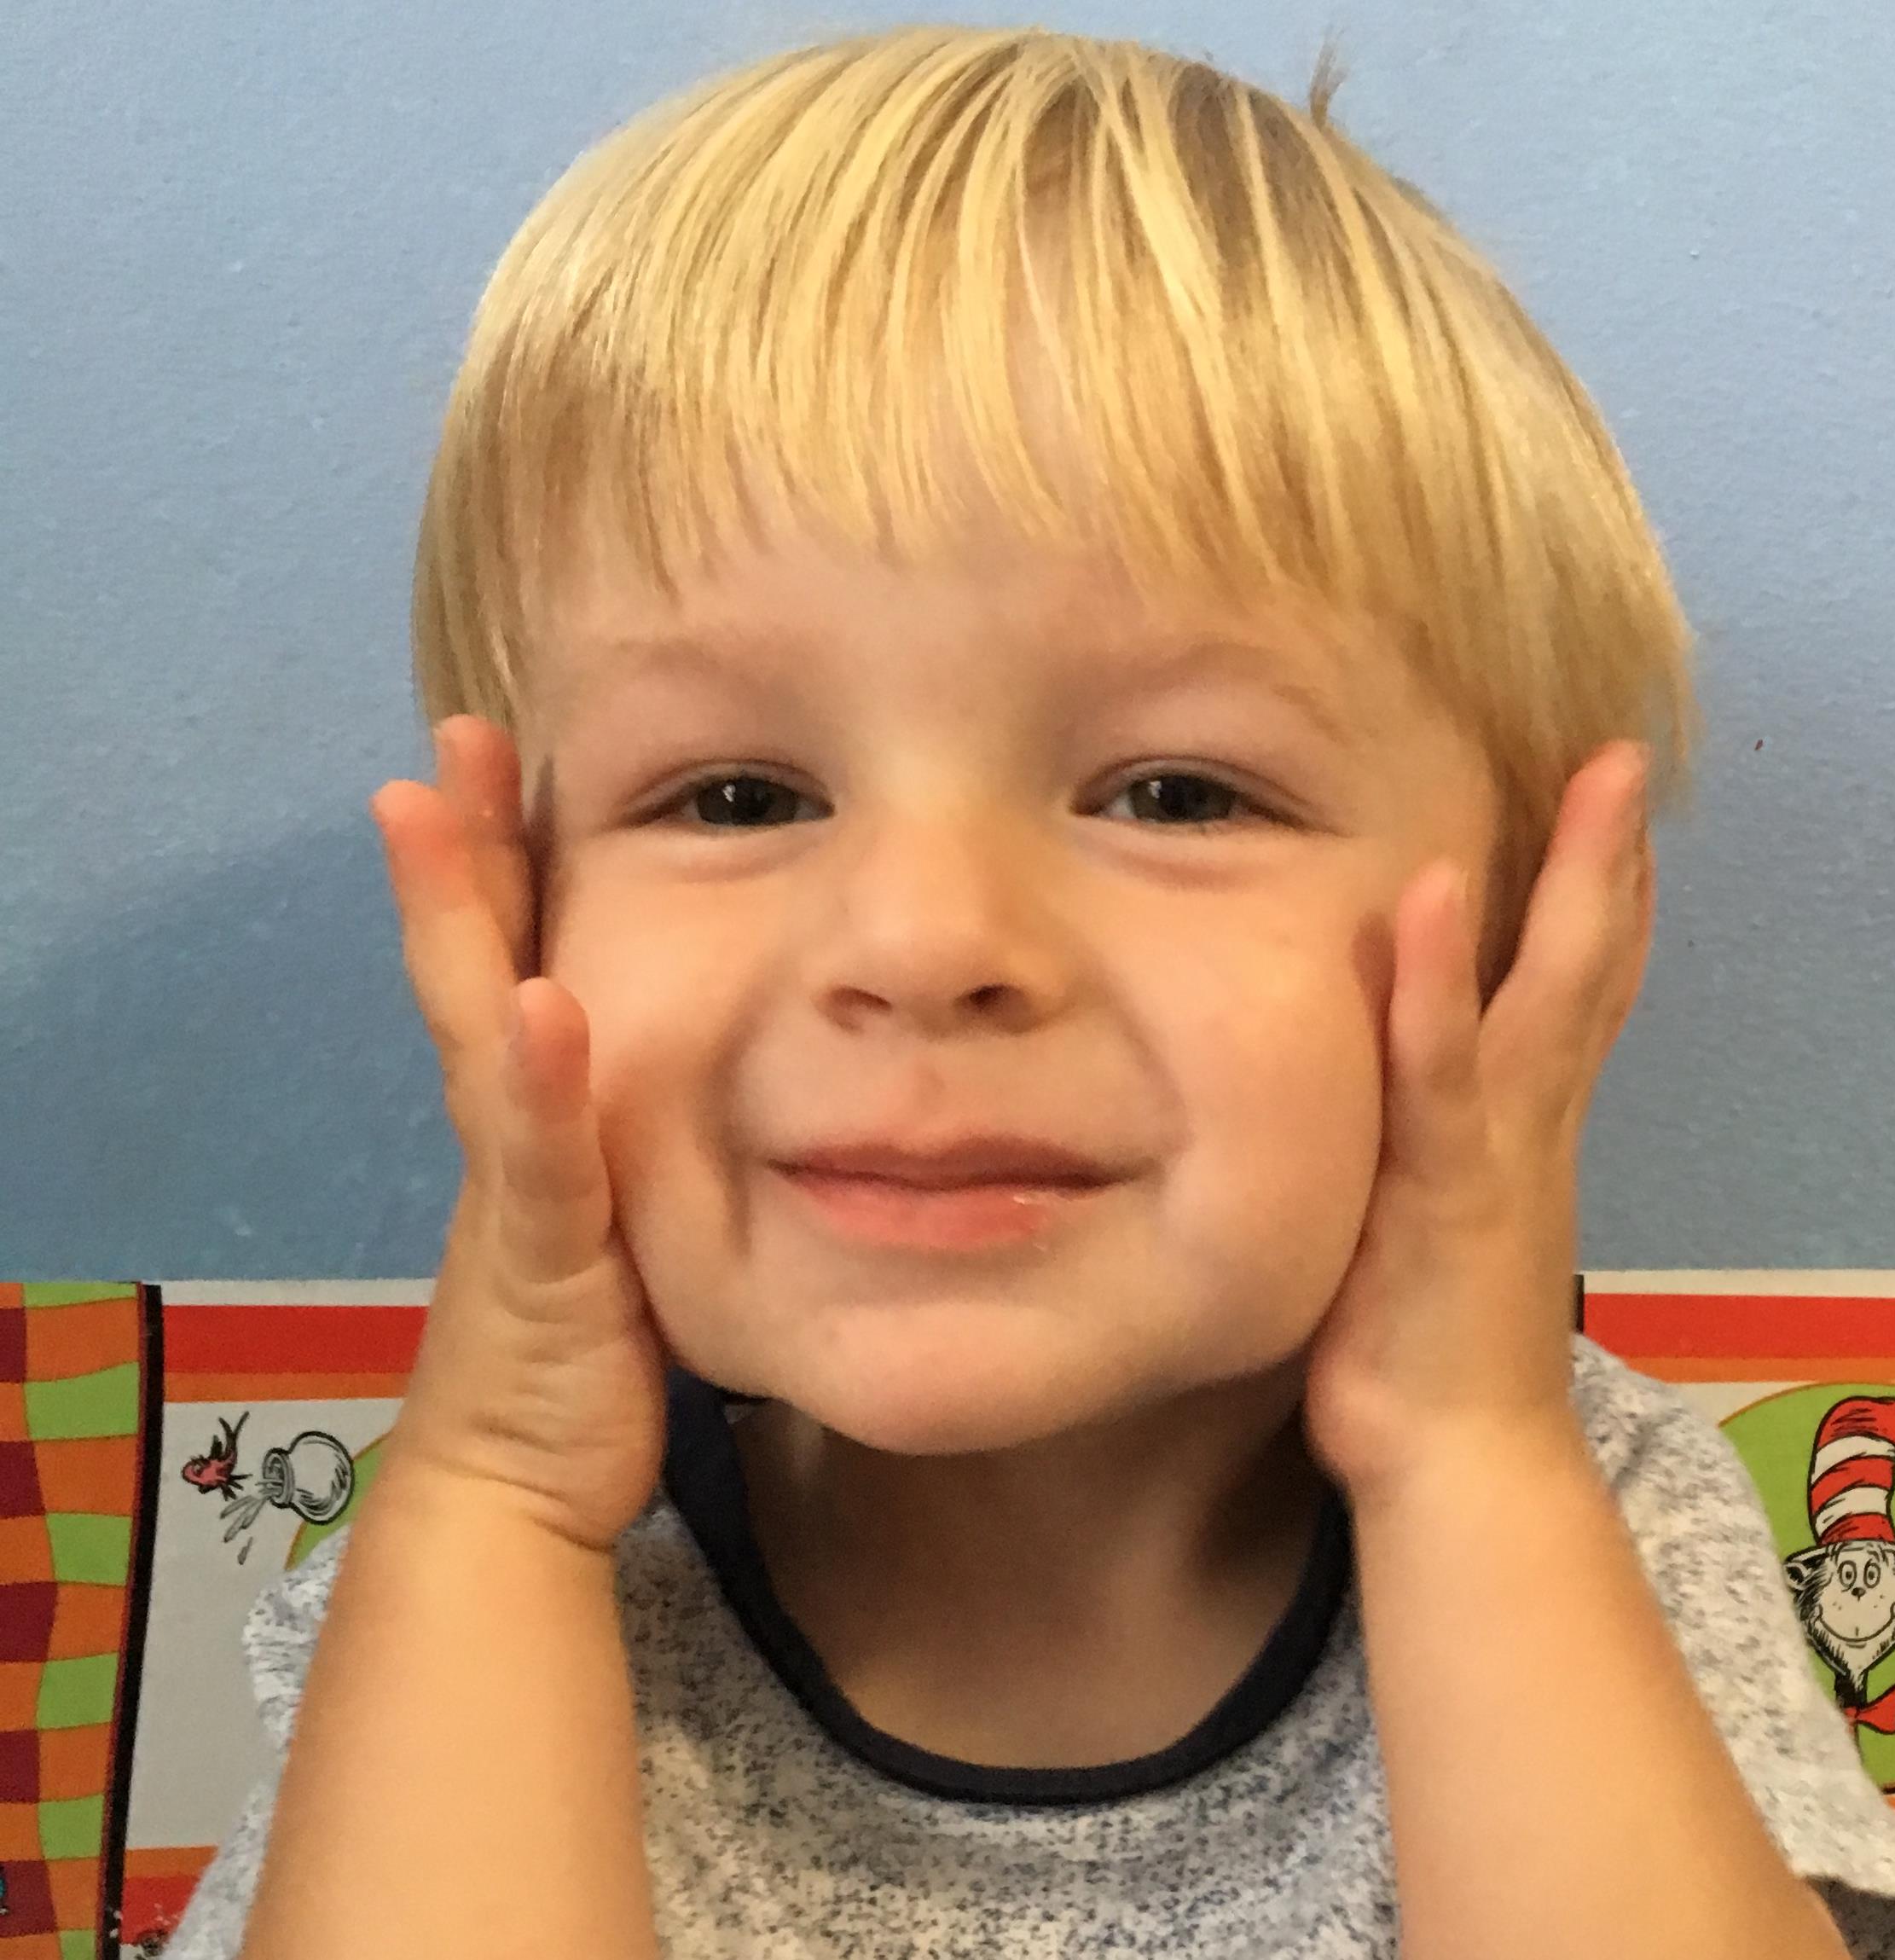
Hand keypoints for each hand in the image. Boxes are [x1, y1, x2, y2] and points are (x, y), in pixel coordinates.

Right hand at [370, 715, 665, 1550]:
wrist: (520, 1480)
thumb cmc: (582, 1347)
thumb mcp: (624, 1214)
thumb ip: (636, 1132)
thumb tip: (700, 1059)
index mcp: (530, 1114)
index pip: (507, 962)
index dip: (496, 859)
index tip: (499, 752)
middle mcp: (506, 1130)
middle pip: (470, 966)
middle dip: (459, 853)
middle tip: (454, 736)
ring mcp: (511, 1187)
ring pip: (477, 1031)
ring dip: (460, 921)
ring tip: (436, 808)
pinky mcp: (539, 1259)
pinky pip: (538, 1161)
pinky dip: (537, 1084)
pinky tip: (540, 1007)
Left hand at [1302, 742, 1653, 1504]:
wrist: (1458, 1469)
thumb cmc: (1424, 1353)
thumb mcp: (1424, 1226)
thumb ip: (1422, 1151)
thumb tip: (1387, 1098)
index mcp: (1522, 1131)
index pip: (1573, 993)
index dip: (1596, 900)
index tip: (1602, 812)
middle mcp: (1530, 1127)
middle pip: (1588, 970)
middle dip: (1609, 863)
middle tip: (1621, 760)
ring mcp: (1498, 1155)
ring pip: (1548, 998)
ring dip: (1567, 886)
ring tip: (1586, 786)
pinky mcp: (1447, 1192)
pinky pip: (1442, 1072)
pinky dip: (1439, 985)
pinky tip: (1433, 899)